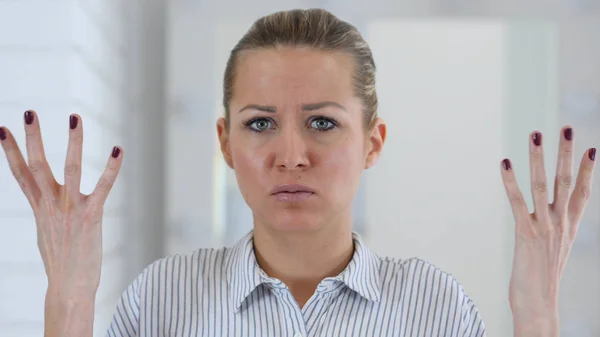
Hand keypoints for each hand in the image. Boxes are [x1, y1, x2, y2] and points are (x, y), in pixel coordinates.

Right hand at [0, 110, 122, 295]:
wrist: (69, 288)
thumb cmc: (62, 262)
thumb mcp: (47, 233)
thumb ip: (48, 214)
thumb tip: (47, 207)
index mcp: (39, 208)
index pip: (20, 174)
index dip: (10, 151)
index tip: (2, 129)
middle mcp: (50, 205)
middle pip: (36, 165)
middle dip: (32, 138)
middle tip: (28, 112)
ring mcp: (69, 209)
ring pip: (69, 168)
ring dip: (72, 142)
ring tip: (74, 117)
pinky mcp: (90, 216)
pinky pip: (102, 187)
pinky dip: (111, 168)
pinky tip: (118, 150)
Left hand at [500, 126, 595, 334]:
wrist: (538, 304)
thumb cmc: (542, 277)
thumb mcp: (554, 248)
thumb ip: (554, 227)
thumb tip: (548, 212)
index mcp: (570, 226)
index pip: (583, 192)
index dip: (588, 170)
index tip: (591, 147)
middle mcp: (561, 223)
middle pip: (566, 181)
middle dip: (566, 153)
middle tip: (567, 127)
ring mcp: (545, 227)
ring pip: (543, 185)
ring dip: (539, 158)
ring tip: (536, 134)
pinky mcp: (525, 233)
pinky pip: (517, 202)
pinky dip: (510, 181)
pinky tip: (504, 163)